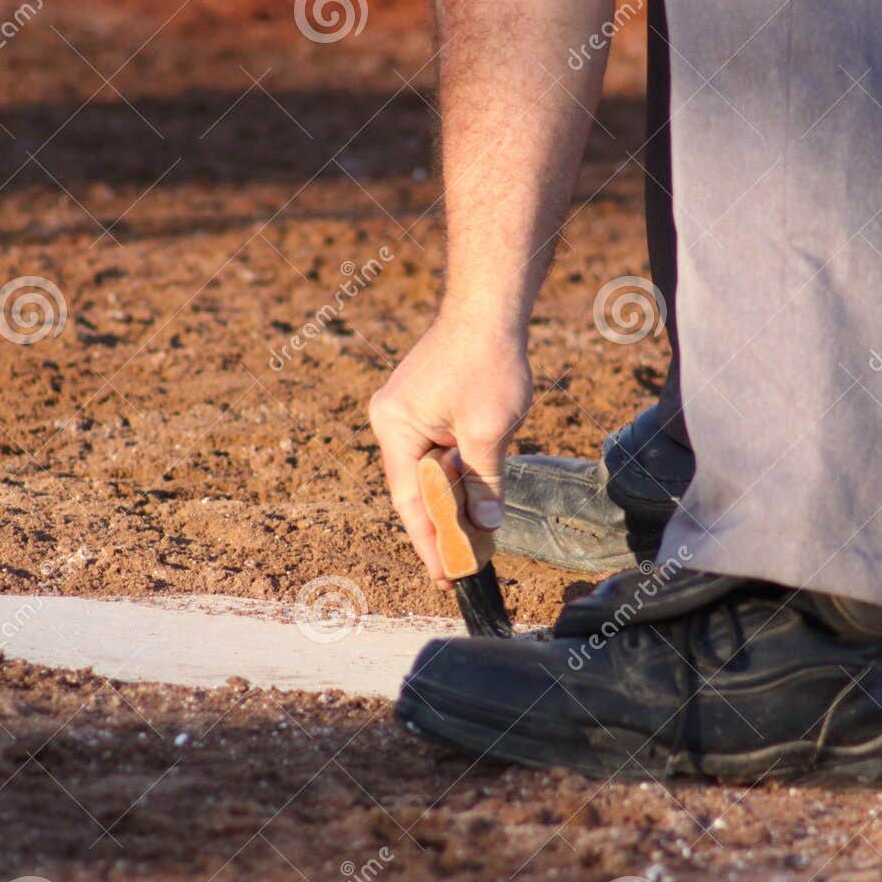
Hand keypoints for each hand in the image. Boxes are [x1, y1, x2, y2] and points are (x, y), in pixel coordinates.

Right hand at [369, 311, 532, 587]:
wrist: (490, 306)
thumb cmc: (487, 361)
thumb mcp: (489, 431)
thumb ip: (484, 482)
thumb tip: (485, 524)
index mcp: (396, 429)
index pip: (410, 501)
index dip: (428, 542)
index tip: (443, 576)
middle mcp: (391, 421)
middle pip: (415, 489)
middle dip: (440, 527)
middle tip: (462, 566)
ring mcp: (407, 410)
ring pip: (428, 471)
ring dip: (451, 501)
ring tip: (473, 540)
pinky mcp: (425, 402)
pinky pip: (436, 450)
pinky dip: (456, 475)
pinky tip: (474, 497)